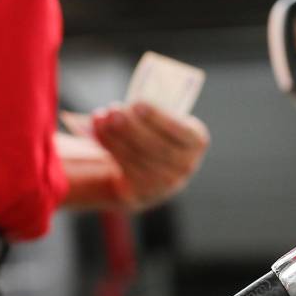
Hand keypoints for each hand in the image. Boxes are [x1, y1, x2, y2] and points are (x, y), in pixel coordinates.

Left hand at [91, 103, 208, 211]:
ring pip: (137, 158)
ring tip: (102, 117)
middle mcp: (186, 166)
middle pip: (156, 147)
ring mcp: (165, 183)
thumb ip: (153, 112)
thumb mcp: (165, 121)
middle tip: (114, 110)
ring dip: (116, 136)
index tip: (138, 102)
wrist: (151, 169)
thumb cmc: (158, 132)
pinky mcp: (141, 193)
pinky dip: (109, 146)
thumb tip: (127, 105)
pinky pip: (124, 169)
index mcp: (197, 142)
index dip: (159, 118)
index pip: (182, 131)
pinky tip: (98, 130)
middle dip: (133, 127)